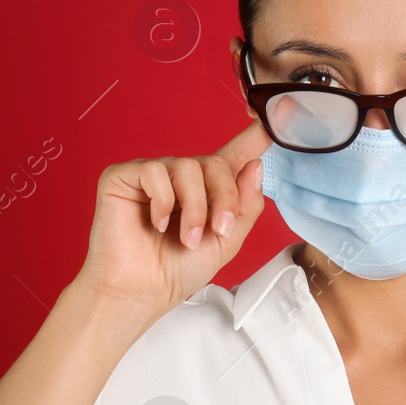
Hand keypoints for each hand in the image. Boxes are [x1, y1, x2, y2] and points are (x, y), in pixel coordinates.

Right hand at [74, 118, 270, 319]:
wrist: (142, 293)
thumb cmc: (177, 270)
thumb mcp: (226, 242)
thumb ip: (245, 206)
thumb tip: (255, 166)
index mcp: (207, 189)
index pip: (235, 154)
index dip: (256, 135)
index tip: (282, 111)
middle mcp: (181, 177)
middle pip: (216, 163)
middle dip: (224, 198)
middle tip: (219, 230)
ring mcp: (152, 174)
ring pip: (188, 166)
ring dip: (195, 208)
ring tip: (186, 238)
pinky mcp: (123, 176)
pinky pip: (154, 171)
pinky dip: (162, 201)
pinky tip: (156, 223)